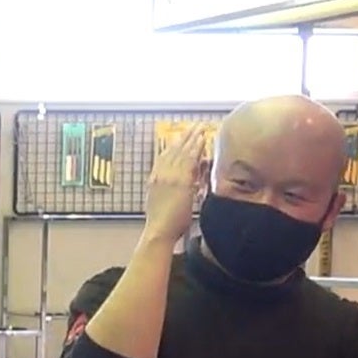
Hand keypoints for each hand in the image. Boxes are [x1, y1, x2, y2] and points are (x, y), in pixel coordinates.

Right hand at [144, 127, 209, 247]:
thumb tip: (185, 186)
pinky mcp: (180, 181)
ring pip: (182, 151)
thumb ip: (173, 191)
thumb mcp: (163, 202)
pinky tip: (202, 140)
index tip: (181, 137)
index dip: (174, 145)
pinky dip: (195, 148)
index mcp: (155, 179)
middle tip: (193, 126)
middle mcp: (160, 174)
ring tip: (200, 127)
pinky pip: (189, 159)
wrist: (159, 231)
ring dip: (191, 138)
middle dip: (184, 137)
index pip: (164, 157)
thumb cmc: (163, 223)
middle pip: (173, 150)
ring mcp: (169, 176)